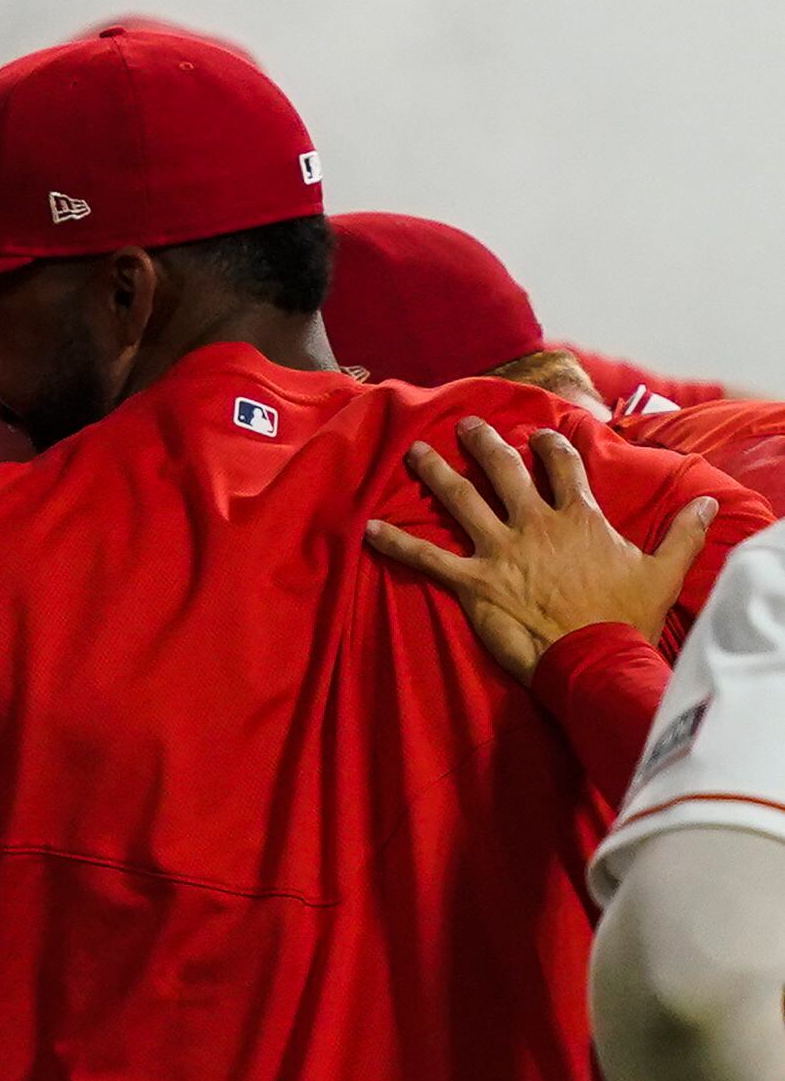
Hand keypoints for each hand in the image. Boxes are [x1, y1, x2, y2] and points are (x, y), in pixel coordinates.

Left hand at [366, 418, 722, 682]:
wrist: (593, 655)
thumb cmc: (626, 616)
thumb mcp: (665, 569)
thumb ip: (683, 533)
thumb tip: (709, 502)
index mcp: (578, 517)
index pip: (565, 467)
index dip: (553, 447)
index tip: (541, 434)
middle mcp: (534, 524)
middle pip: (505, 472)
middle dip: (484, 444)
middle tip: (465, 425)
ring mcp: (500, 550)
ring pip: (461, 501)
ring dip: (435, 475)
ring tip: (414, 453)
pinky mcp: (473, 582)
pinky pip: (426, 557)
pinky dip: (397, 543)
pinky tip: (370, 530)